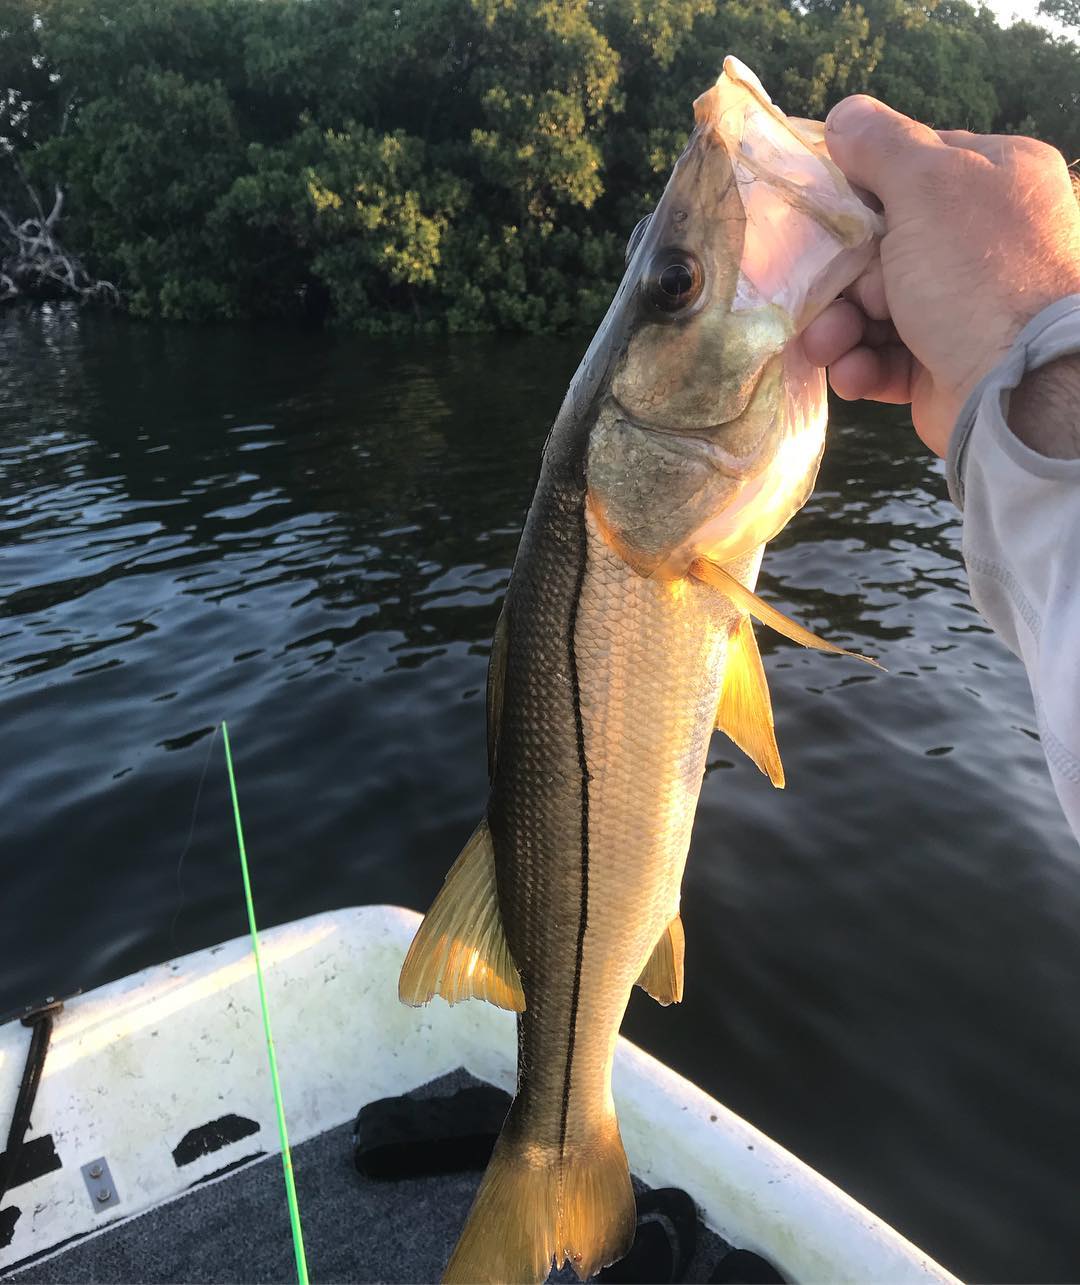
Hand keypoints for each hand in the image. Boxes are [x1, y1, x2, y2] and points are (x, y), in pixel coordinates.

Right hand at [801, 95, 1079, 457]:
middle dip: (843, 275)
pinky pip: (883, 358)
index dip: (860, 189)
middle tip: (829, 291)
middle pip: (882, 244)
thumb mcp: (927, 184)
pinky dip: (860, 366)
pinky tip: (852, 372)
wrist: (1016, 385)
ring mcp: (962, 307)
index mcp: (994, 179)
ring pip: (873, 308)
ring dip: (839, 327)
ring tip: (830, 344)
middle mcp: (982, 241)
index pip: (913, 166)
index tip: (821, 211)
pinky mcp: (941, 365)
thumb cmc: (976, 271)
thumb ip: (881, 144)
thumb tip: (845, 114)